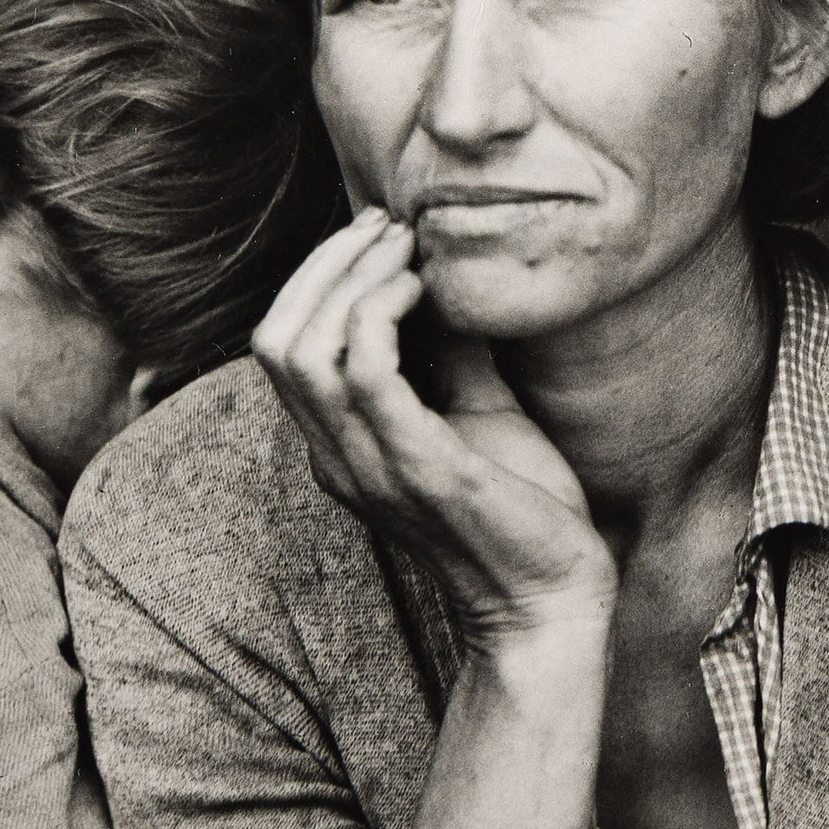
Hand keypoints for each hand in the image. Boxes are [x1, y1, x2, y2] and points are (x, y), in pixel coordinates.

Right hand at [253, 208, 615, 642]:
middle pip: (275, 339)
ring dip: (351, 279)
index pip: (281, 348)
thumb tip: (451, 280)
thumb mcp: (479, 413)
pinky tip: (424, 291)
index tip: (379, 236)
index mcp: (341, 446)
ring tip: (406, 250)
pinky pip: (364, 374)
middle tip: (387, 228)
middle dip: (324, 266)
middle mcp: (337, 458)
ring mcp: (369, 465)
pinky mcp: (416, 468)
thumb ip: (452, 353)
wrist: (552, 599)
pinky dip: (381, 313)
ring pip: (303, 349)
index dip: (316, 279)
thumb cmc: (520, 512)